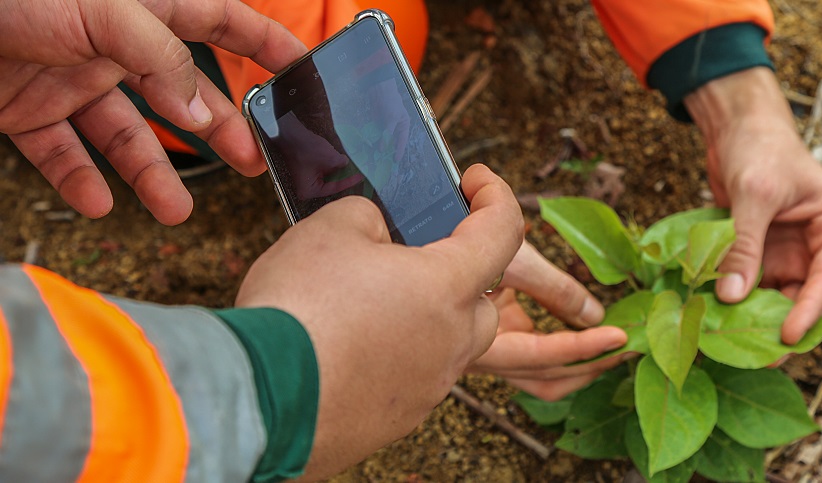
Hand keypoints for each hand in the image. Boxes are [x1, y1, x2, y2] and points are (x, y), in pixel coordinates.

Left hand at [0, 0, 306, 224]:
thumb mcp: (98, 9)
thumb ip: (159, 58)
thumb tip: (203, 115)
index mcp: (143, 6)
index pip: (221, 19)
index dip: (265, 42)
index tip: (302, 70)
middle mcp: (114, 44)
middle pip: (183, 92)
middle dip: (220, 129)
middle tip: (251, 164)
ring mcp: (71, 76)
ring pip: (127, 134)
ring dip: (152, 174)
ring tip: (174, 211)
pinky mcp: (28, 108)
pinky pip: (63, 152)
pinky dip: (81, 180)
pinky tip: (99, 203)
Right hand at [235, 164, 523, 479]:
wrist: (258, 398)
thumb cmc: (298, 310)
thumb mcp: (331, 227)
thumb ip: (371, 217)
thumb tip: (376, 230)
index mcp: (449, 287)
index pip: (504, 231)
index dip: (495, 196)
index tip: (477, 182)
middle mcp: (452, 343)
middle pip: (481, 301)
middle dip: (461, 272)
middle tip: (417, 255)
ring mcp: (427, 388)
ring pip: (447, 344)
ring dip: (423, 319)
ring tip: (370, 303)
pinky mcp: (397, 420)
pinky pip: (411, 379)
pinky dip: (392, 358)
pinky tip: (348, 347)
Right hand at [275, 112, 364, 198]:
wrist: (291, 132)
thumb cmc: (306, 147)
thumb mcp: (330, 158)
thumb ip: (342, 164)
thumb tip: (345, 163)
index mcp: (309, 191)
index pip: (333, 188)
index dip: (348, 181)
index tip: (360, 177)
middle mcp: (305, 187)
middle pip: (329, 184)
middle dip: (342, 177)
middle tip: (356, 174)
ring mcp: (303, 177)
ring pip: (325, 176)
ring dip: (336, 170)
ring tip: (350, 166)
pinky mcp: (304, 168)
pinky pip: (320, 169)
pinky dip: (329, 165)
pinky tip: (339, 160)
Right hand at [466, 240, 627, 401]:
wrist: (426, 238)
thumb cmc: (457, 240)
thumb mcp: (512, 258)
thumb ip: (555, 289)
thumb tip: (595, 315)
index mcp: (476, 342)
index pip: (541, 355)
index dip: (583, 349)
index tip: (619, 336)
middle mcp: (482, 357)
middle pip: (548, 379)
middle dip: (593, 365)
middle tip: (633, 347)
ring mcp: (491, 352)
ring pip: (543, 377)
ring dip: (582, 365)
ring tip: (618, 345)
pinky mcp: (499, 340)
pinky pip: (539, 359)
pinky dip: (568, 351)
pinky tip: (590, 332)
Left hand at [684, 67, 821, 344]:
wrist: (739, 126)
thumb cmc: (760, 148)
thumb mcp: (753, 194)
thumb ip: (745, 244)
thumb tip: (732, 296)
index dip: (810, 311)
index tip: (787, 338)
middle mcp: (820, 248)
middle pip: (808, 299)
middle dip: (784, 326)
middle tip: (759, 357)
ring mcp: (791, 256)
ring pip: (779, 300)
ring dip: (758, 319)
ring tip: (733, 344)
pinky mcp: (763, 258)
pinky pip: (754, 289)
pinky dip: (738, 303)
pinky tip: (717, 321)